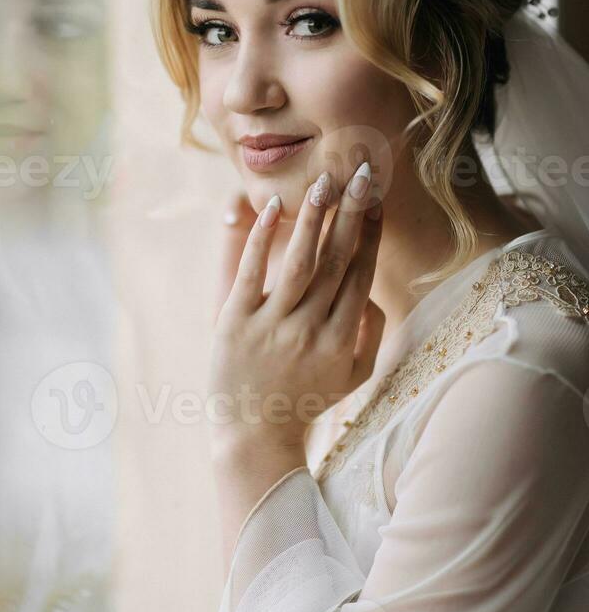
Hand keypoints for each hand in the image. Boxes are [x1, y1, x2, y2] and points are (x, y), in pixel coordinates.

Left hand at [208, 162, 384, 456]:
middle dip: (352, 214)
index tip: (377, 200)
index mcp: (341, 339)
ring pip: (298, 262)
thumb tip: (372, 292)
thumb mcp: (353, 377)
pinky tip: (272, 206)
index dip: (371, 234)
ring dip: (313, 219)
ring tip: (324, 183)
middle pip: (336, 260)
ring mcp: (272, 324)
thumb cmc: (307, 401)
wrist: (254, 437)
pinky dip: (261, 238)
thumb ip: (370, 334)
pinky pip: (250, 273)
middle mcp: (310, 328)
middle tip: (362, 174)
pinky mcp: (234, 322)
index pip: (360, 274)